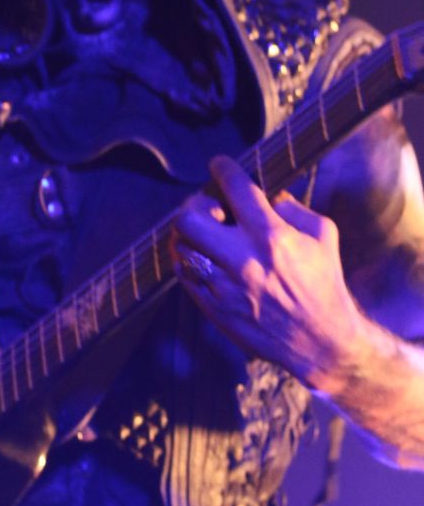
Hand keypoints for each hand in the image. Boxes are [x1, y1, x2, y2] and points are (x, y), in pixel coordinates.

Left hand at [171, 155, 367, 391]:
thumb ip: (293, 207)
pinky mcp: (214, 309)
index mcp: (273, 237)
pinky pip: (185, 275)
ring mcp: (225, 287)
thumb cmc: (324, 282)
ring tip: (204, 234)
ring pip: (181, 247)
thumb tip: (266, 195)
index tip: (219, 165)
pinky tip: (204, 258)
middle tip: (208, 208)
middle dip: (194, 205)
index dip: (222, 168)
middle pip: (188, 218)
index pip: (236, 188)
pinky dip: (190, 261)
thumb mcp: (323, 235)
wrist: (320, 341)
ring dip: (189, 235)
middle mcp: (244, 260)